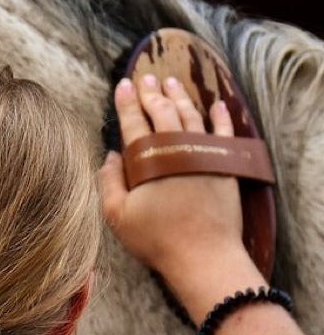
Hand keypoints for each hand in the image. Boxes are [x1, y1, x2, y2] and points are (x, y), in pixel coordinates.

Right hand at [98, 73, 245, 285]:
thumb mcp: (118, 216)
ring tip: (171, 82)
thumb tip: (110, 156)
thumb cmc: (157, 239)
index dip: (127, 102)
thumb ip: (109, 182)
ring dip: (180, 96)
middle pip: (163, 112)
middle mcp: (177, 148)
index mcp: (148, 159)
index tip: (123, 84)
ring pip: (191, 115)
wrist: (204, 256)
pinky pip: (224, 132)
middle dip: (152, 93)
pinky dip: (221, 116)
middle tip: (145, 78)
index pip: (134, 122)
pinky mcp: (225, 164)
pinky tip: (217, 104)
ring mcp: (204, 153)